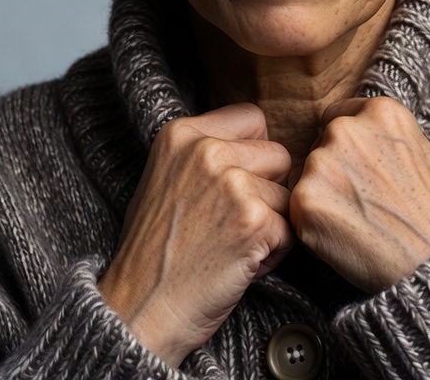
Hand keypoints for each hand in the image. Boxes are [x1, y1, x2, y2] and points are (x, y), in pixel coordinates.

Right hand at [98, 104, 292, 366]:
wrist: (138, 310)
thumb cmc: (154, 250)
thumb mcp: (166, 177)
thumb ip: (206, 151)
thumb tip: (259, 140)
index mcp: (182, 133)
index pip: (253, 118)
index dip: (253, 153)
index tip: (236, 181)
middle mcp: (206, 150)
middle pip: (278, 154)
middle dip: (267, 189)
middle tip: (232, 222)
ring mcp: (231, 184)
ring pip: (287, 194)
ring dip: (271, 223)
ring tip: (232, 245)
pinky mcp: (253, 221)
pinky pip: (290, 230)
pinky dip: (274, 253)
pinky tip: (239, 264)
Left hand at [290, 97, 429, 292]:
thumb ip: (398, 141)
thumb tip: (383, 143)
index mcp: (380, 112)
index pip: (340, 116)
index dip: (348, 145)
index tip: (358, 167)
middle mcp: (346, 129)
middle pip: (321, 143)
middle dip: (334, 168)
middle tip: (360, 201)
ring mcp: (322, 162)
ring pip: (309, 176)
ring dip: (323, 195)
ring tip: (355, 222)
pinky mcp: (304, 199)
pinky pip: (298, 209)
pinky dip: (313, 225)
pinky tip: (342, 238)